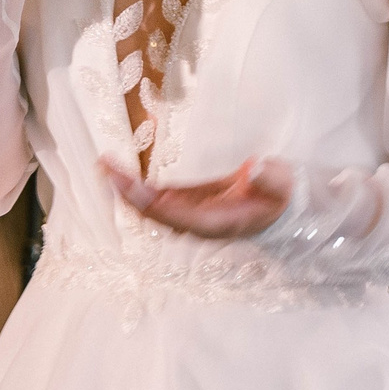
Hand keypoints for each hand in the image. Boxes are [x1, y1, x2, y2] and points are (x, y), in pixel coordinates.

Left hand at [101, 156, 293, 239]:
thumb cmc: (282, 195)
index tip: (130, 183)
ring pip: (152, 206)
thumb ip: (269, 179)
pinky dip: (139, 186)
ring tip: (106, 166)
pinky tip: (121, 173)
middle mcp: (198, 223)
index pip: (176, 216)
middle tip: (106, 168)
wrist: (282, 207)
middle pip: (155, 213)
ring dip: (128, 189)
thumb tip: (254, 167)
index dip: (151, 202)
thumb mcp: (282, 184)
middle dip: (129, 193)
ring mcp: (191, 214)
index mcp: (217, 222)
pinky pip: (158, 197)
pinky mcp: (189, 203)